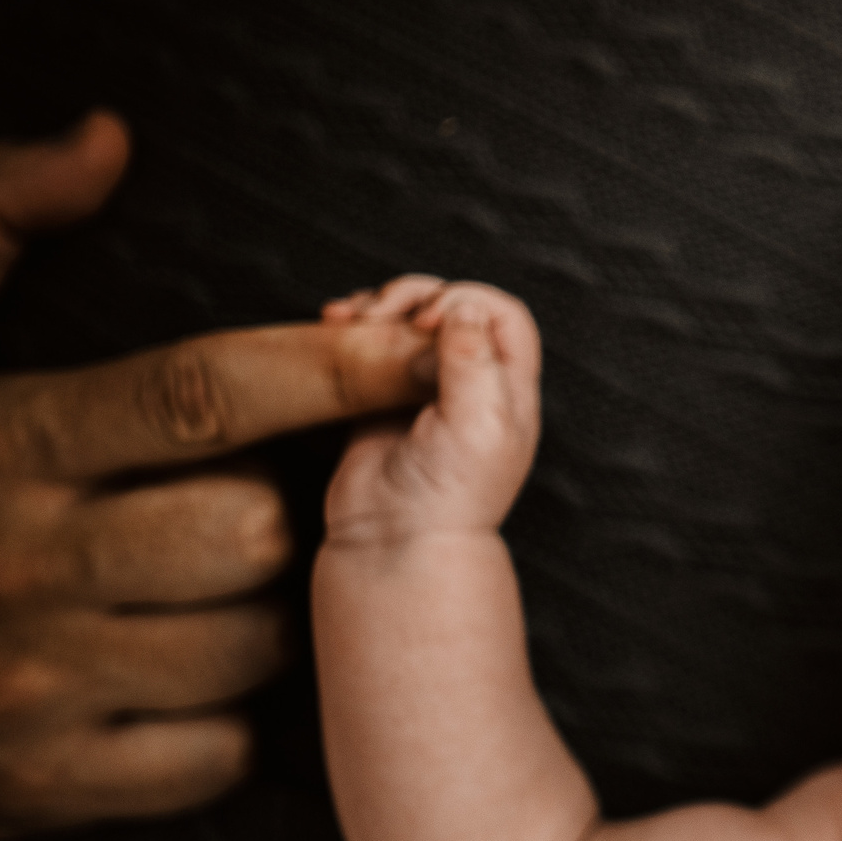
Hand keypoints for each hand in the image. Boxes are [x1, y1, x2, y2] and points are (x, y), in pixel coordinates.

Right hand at [0, 112, 433, 838]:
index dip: (327, 370)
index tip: (422, 348)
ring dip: (264, 621)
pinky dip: (224, 724)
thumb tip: (106, 139)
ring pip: (246, 649)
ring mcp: (36, 681)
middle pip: (244, 535)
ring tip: (209, 591)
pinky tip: (180, 679)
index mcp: (12, 439)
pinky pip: (215, 754)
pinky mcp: (47, 781)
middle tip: (262, 506)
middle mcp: (24, 560)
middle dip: (283, 518)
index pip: (198, 394)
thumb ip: (0, 214)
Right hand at [323, 276, 540, 549]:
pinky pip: (371, 345)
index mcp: (508, 389)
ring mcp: (422, 389)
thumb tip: (462, 307)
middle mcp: (471, 384)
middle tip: (385, 316)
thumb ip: (474, 360)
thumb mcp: (479, 423)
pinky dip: (354, 326)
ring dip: (379, 304)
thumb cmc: (450, 496)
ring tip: (350, 316)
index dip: (467, 301)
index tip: (430, 323)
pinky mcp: (378, 398)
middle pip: (451, 306)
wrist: (397, 543)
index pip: (501, 315)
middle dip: (413, 296)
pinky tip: (334, 322)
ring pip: (407, 320)